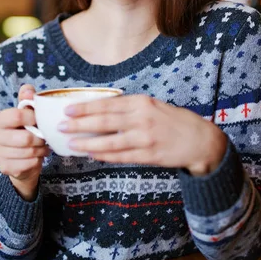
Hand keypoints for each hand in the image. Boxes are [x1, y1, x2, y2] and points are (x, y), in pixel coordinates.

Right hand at [0, 84, 49, 199]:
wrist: (18, 159)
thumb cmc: (22, 131)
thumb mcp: (24, 113)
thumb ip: (26, 100)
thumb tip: (28, 90)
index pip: (17, 116)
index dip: (34, 118)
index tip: (40, 120)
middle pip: (24, 138)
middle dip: (40, 138)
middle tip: (45, 137)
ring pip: (28, 152)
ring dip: (40, 149)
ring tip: (43, 145)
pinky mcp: (4, 168)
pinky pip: (29, 164)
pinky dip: (38, 160)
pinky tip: (38, 156)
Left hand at [61, 95, 226, 174]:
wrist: (199, 139)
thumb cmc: (172, 120)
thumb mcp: (152, 105)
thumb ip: (129, 107)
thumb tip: (100, 109)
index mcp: (141, 102)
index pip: (107, 104)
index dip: (85, 108)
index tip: (67, 109)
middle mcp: (142, 119)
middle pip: (104, 122)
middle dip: (79, 125)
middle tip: (61, 126)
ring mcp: (145, 138)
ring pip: (110, 142)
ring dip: (88, 144)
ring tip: (71, 144)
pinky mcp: (149, 155)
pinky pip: (122, 157)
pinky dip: (105, 156)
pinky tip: (93, 155)